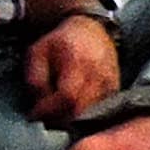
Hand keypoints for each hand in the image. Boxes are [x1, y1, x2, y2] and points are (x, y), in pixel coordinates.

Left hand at [19, 9, 120, 126]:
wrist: (92, 31)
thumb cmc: (61, 42)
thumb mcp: (38, 53)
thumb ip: (36, 79)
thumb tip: (38, 105)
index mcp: (77, 61)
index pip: (67, 96)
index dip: (49, 109)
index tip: (35, 113)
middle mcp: (98, 74)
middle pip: (80, 109)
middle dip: (58, 118)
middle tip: (44, 117)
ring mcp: (109, 83)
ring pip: (90, 114)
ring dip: (70, 119)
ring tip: (56, 112)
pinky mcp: (114, 90)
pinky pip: (99, 111)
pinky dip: (83, 115)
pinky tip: (71, 109)